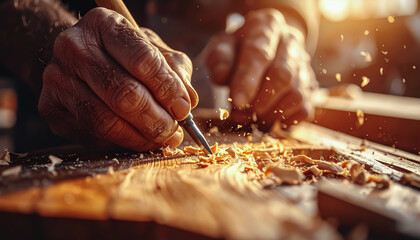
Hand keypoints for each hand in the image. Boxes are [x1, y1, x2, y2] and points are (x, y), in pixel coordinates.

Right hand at [39, 8, 197, 150]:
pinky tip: (136, 139)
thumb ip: (174, 71)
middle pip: (124, 95)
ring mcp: (57, 78)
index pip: (143, 60)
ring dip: (140, 137)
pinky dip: (120, 143)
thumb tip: (188, 102)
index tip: (183, 108)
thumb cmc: (123, 54)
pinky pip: (91, 135)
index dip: (168, 90)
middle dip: (157, 120)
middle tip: (174, 131)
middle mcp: (75, 48)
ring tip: (161, 139)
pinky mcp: (50, 108)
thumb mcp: (153, 50)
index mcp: (104, 24)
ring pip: (106, 120)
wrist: (78, 59)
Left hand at [206, 8, 316, 130]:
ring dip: (271, 114)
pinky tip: (267, 119)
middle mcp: (291, 42)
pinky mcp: (310, 86)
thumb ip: (220, 59)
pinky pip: (304, 109)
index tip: (237, 102)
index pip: (260, 53)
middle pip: (283, 76)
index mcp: (267, 26)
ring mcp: (304, 64)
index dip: (248, 80)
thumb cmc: (239, 49)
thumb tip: (221, 76)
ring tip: (251, 118)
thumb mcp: (222, 46)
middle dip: (260, 101)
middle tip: (240, 114)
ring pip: (296, 95)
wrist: (263, 46)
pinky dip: (284, 120)